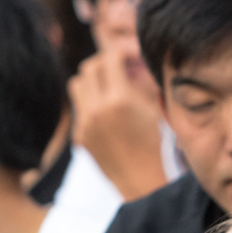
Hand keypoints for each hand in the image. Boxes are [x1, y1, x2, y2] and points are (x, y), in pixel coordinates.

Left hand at [69, 51, 167, 199]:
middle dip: (104, 63)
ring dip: (91, 80)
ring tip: (107, 86)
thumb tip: (130, 63)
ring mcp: (84, 123)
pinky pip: (79, 108)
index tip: (129, 56)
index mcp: (119, 100)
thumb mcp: (153, 109)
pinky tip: (107, 113)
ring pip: (77, 84)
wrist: (140, 180)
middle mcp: (97, 109)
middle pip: (89, 67)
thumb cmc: (154, 144)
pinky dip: (90, 102)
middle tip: (117, 67)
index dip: (120, 52)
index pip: (110, 59)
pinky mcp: (79, 135)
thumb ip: (138, 83)